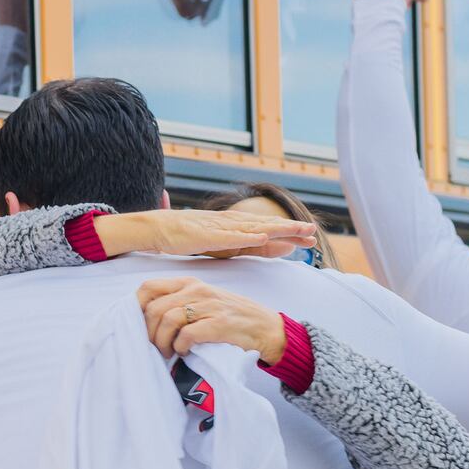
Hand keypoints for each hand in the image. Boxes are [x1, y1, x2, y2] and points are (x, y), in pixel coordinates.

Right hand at [97, 206, 314, 259]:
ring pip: (255, 228)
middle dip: (290, 229)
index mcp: (231, 227)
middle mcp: (230, 224)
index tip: (307, 235)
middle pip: (265, 226)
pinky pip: (232, 236)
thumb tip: (251, 245)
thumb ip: (230, 245)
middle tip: (314, 232)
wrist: (154, 228)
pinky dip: (248, 235)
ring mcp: (220, 227)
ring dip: (277, 229)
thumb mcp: (211, 243)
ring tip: (298, 231)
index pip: (264, 230)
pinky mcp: (208, 234)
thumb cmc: (179, 237)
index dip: (286, 233)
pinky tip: (264, 236)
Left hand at [138, 275, 286, 365]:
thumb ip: (180, 302)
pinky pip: (187, 335)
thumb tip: (147, 319)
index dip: (137, 308)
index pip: (149, 288)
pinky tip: (185, 352)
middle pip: (155, 308)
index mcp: (189, 283)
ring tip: (169, 353)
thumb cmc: (231, 317)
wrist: (266, 328)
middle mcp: (197, 290)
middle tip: (156, 347)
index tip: (139, 326)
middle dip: (149, 332)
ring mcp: (209, 306)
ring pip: (168, 320)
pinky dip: (180, 347)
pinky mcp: (219, 324)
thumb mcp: (204, 300)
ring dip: (163, 342)